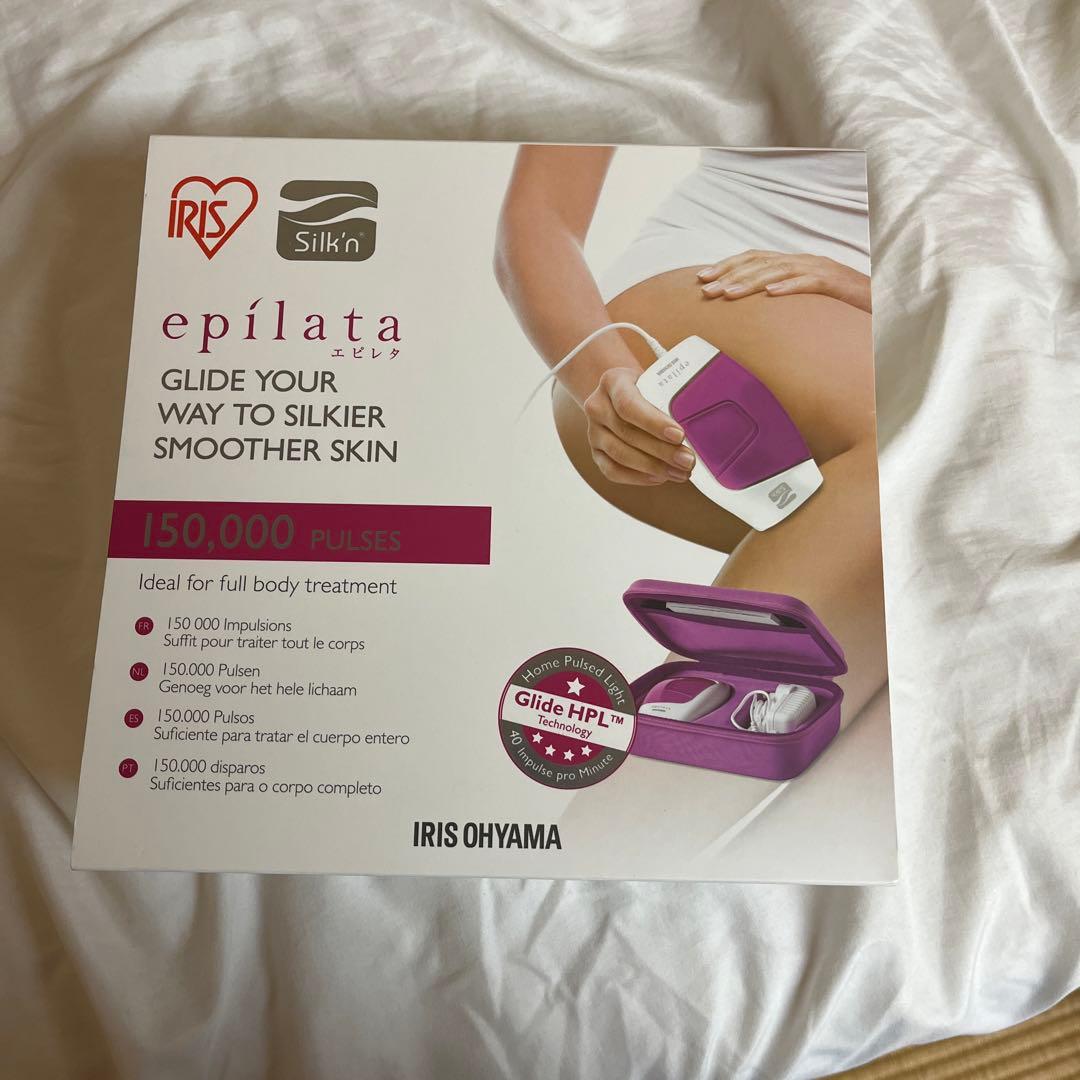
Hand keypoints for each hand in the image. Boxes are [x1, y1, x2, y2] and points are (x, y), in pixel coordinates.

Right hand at [582, 368, 696, 485]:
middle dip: (661, 451)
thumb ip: (669, 396)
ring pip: (620, 455)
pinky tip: (660, 478)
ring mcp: (593, 431)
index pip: (628, 405)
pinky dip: (637, 478)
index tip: (679, 435)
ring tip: (680, 473)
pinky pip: (612, 471)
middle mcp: (597, 406)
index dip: (653, 423)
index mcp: (613, 382)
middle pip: (627, 433)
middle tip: (688, 460)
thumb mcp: (654, 380)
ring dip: (653, 467)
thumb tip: (698, 425)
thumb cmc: (644, 388)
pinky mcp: (595, 452)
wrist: (619, 393)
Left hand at [697, 250, 870, 311]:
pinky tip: (771, 295)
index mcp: (792, 264)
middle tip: (706, 290)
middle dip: (729, 275)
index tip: (701, 279)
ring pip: (779, 271)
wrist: (882, 301)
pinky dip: (789, 287)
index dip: (726, 266)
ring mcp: (819, 270)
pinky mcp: (835, 283)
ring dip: (751, 282)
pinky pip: (810, 283)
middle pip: (760, 263)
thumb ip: (779, 300)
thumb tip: (749, 311)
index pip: (753, 259)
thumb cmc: (838, 305)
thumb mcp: (803, 300)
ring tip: (729, 294)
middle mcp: (802, 261)